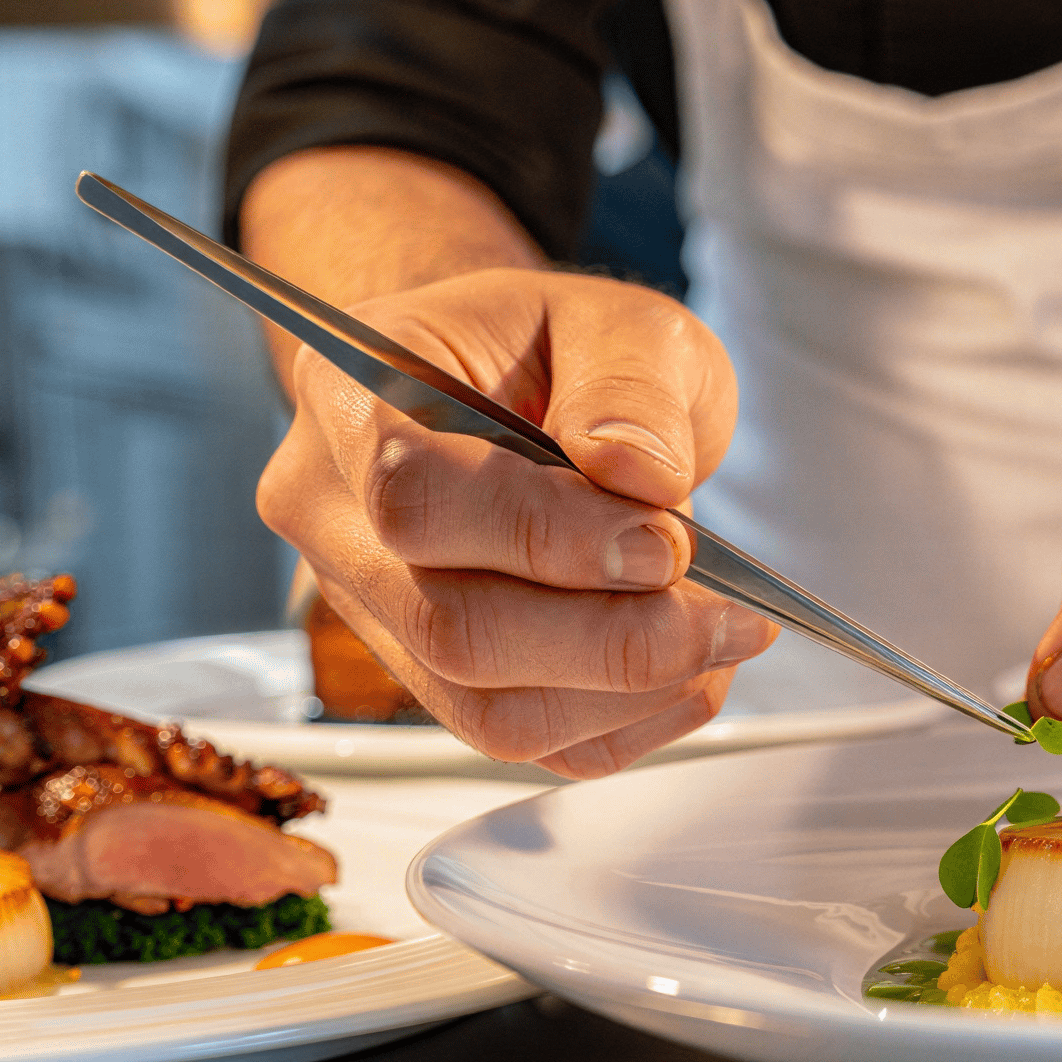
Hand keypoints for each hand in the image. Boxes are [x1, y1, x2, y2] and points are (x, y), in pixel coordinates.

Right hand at [256, 268, 777, 776]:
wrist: (526, 386)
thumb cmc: (559, 346)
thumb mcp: (620, 321)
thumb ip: (630, 387)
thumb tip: (641, 478)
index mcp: (351, 394)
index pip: (414, 497)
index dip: (547, 536)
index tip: (663, 534)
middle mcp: (335, 518)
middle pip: (449, 628)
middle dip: (612, 636)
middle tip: (727, 608)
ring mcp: (375, 611)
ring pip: (485, 709)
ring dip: (629, 690)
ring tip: (725, 637)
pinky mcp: (432, 678)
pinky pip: (524, 739)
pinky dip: (627, 721)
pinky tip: (693, 670)